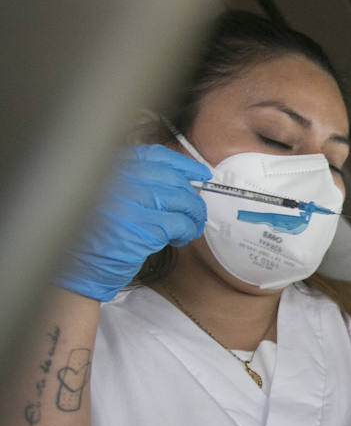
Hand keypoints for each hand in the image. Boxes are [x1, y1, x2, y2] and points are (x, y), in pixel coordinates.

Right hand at [55, 145, 209, 301]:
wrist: (76, 270)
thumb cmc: (94, 237)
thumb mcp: (110, 198)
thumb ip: (137, 183)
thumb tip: (185, 181)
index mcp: (110, 168)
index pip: (155, 156)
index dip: (183, 164)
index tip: (199, 173)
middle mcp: (119, 180)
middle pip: (173, 179)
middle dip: (191, 196)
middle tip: (195, 211)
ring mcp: (130, 202)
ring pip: (181, 201)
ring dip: (193, 216)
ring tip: (189, 228)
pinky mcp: (142, 228)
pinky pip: (180, 224)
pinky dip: (187, 231)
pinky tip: (180, 239)